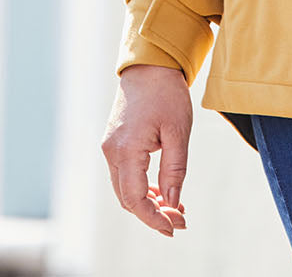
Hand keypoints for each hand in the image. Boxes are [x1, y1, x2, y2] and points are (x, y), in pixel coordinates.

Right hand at [101, 64, 191, 235]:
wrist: (149, 64)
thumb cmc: (166, 93)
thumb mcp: (178, 131)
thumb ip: (174, 169)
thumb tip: (172, 203)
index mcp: (126, 151)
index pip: (135, 199)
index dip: (154, 218)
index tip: (174, 228)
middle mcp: (112, 152)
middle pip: (127, 198)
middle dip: (153, 213)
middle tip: (180, 219)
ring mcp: (111, 147)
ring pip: (125, 188)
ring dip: (148, 201)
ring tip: (175, 207)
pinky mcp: (115, 142)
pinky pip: (125, 174)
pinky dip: (142, 186)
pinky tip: (163, 190)